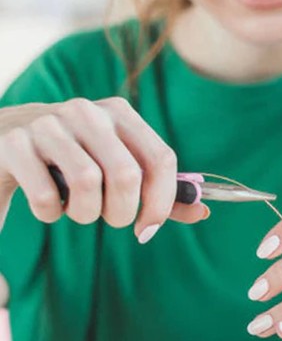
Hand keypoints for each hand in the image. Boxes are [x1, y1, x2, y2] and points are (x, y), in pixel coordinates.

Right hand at [0, 98, 208, 241]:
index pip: (162, 159)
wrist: (5, 143)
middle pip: (127, 175)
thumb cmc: (75, 162)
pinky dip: (51, 214)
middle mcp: (88, 111)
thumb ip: (159, 193)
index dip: (163, 202)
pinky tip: (49, 206)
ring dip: (86, 215)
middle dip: (122, 213)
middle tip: (109, 218)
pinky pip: (47, 196)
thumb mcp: (119, 170)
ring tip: (78, 211)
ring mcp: (49, 123)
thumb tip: (203, 212)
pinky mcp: (14, 142)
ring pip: (88, 184)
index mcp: (121, 115)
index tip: (149, 228)